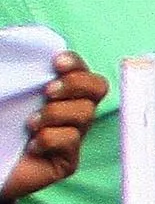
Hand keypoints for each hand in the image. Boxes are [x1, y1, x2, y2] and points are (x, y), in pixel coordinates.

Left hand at [6, 51, 96, 203]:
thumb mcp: (5, 92)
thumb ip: (12, 73)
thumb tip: (10, 43)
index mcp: (57, 92)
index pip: (82, 70)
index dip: (76, 63)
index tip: (56, 63)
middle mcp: (69, 111)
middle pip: (97, 88)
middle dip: (75, 86)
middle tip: (48, 92)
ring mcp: (71, 136)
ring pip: (84, 114)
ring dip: (56, 114)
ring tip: (30, 124)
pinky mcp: (67, 161)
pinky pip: (71, 141)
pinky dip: (50, 139)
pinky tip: (31, 146)